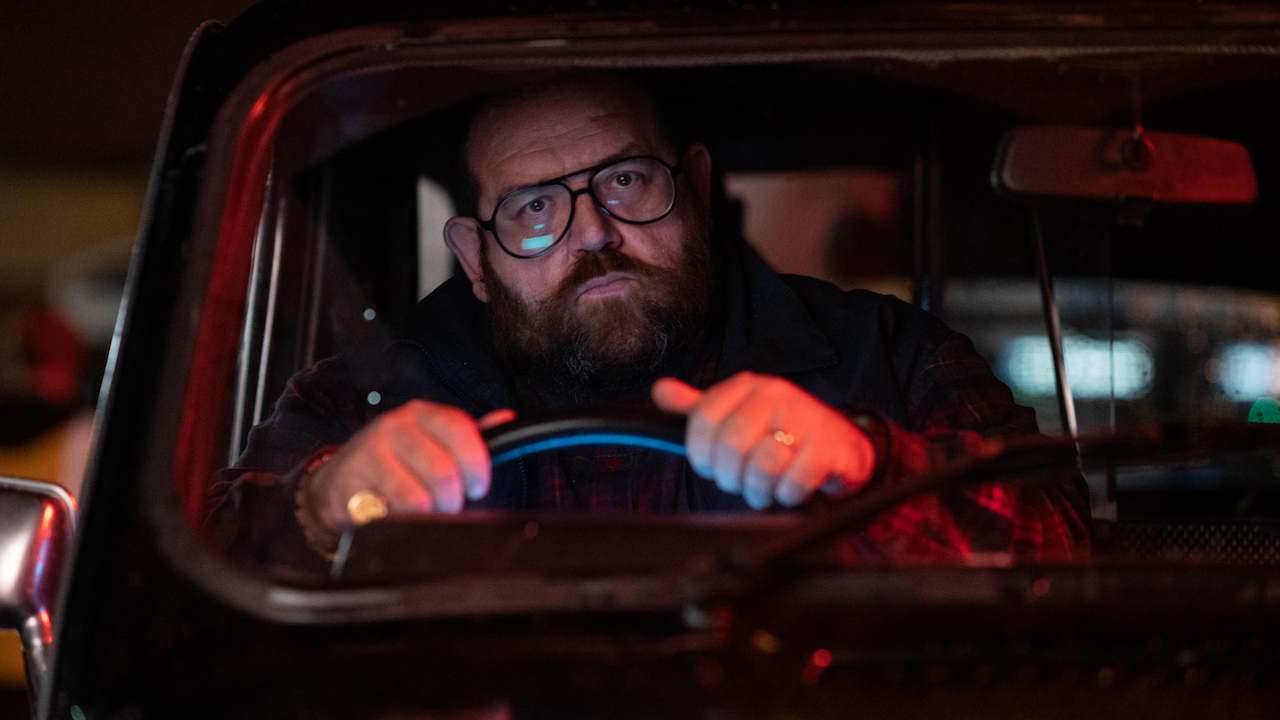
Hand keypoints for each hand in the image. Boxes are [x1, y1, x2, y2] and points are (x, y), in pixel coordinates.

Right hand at [301, 401, 514, 541]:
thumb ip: (468, 436)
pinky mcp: (351, 480)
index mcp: (421, 413)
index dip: (477, 464)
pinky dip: (400, 521)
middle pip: (444, 471)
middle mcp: (395, 425)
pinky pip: (391, 513)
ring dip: (427, 515)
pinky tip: (394, 514)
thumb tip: (506, 418)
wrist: (337, 482)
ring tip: (422, 512)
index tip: (479, 488)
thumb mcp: (432, 443)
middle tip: (447, 507)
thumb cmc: (394, 464)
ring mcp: (371, 450)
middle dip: (452, 500)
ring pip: (419, 497)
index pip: (460, 429)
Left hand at [652, 373, 873, 508]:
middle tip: (741, 483)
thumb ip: (698, 407)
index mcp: (746, 386)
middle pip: (731, 444)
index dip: (700, 453)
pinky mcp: (827, 446)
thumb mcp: (738, 415)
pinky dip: (787, 495)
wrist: (841, 444)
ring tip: (765, 490)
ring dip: (759, 489)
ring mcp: (804, 416)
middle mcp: (774, 394)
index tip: (710, 466)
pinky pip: (794, 480)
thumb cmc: (782, 432)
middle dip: (731, 476)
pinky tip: (790, 489)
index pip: (702, 418)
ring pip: (763, 464)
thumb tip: (660, 391)